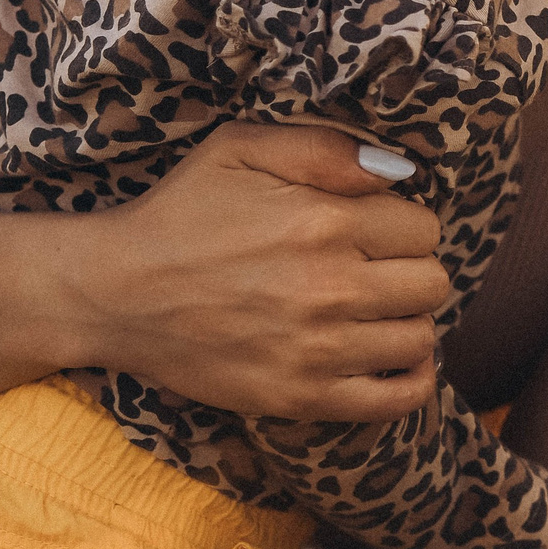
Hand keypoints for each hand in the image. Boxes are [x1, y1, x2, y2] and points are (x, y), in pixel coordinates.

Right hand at [69, 122, 450, 421]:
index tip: (372, 230)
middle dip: (410, 270)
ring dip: (407, 320)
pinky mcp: (302, 398)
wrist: (115, 294)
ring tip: (373, 310)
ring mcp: (319, 350)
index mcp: (324, 222)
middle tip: (374, 269)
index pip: (424, 228)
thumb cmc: (180, 213)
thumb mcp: (241, 149)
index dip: (403, 225)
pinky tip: (394, 358)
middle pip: (432, 282)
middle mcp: (331, 288)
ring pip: (420, 337)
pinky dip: (412, 381)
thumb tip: (401, 171)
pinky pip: (398, 399)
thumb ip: (326, 149)